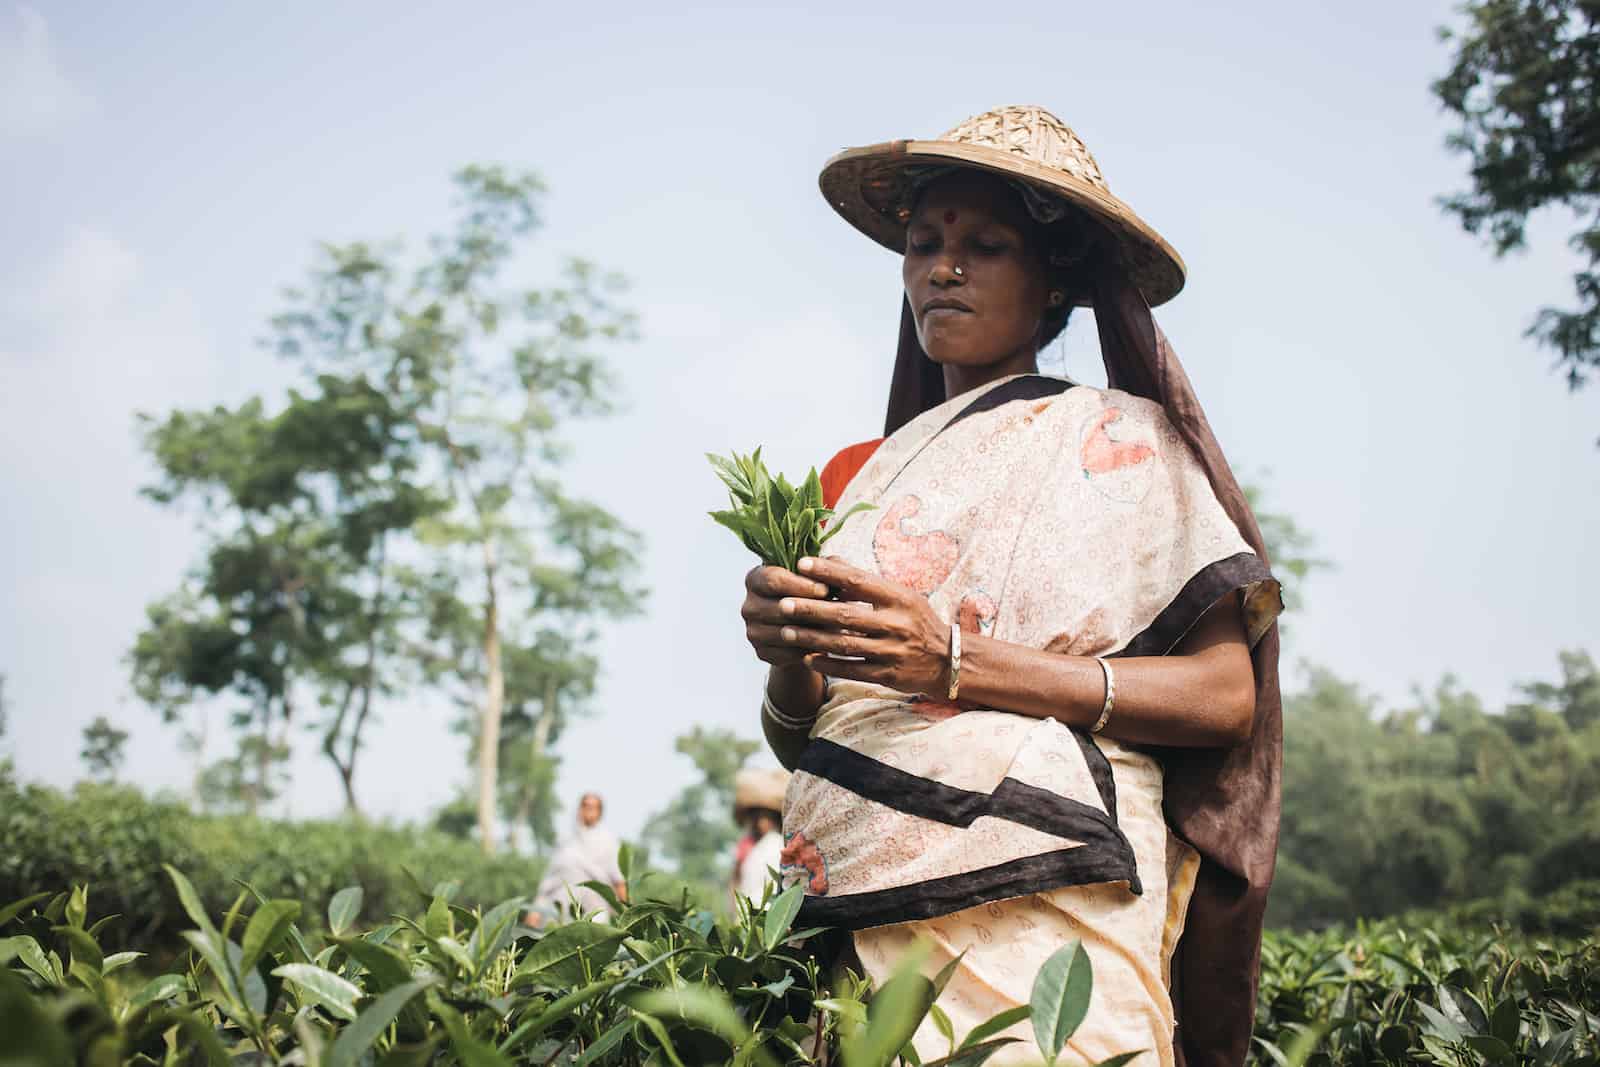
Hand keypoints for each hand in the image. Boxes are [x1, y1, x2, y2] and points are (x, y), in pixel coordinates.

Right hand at [742, 564, 832, 665]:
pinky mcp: (762, 652)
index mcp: (756, 578)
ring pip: (782, 633)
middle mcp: (749, 605)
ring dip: (809, 631)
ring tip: (833, 629)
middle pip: (777, 608)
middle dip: (808, 609)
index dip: (800, 585)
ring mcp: (753, 630)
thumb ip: (823, 567)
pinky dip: (806, 650)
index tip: (825, 590)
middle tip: (833, 612)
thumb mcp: (821, 575)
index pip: (773, 579)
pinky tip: (823, 645)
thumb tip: (823, 569)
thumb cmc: (815, 593)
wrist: (808, 626)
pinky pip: (785, 654)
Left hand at [777, 556, 950, 696]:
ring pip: (844, 644)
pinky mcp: (887, 675)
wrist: (948, 660)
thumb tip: (830, 562)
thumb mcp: (900, 596)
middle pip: (846, 615)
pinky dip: (828, 664)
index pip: (858, 581)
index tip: (801, 564)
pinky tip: (807, 658)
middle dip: (811, 609)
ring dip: (812, 638)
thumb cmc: (915, 621)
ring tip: (787, 632)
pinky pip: (851, 669)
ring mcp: (891, 651)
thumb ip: (866, 583)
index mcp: (898, 598)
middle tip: (783, 604)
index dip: (829, 572)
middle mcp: (896, 623)